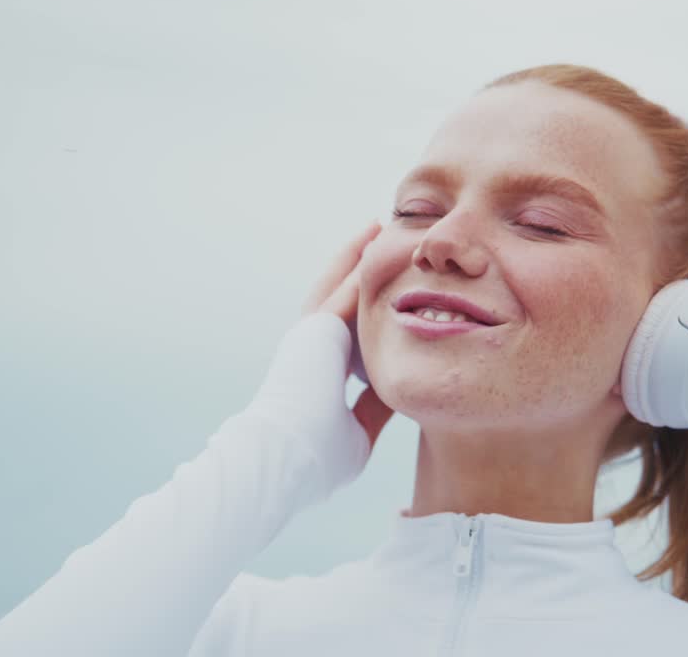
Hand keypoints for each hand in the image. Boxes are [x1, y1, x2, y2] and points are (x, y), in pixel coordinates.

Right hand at [301, 223, 393, 449]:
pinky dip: (358, 265)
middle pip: (339, 298)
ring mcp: (308, 337)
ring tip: (376, 227)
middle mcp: (311, 347)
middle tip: (380, 240)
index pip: (349, 332)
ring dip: (356, 256)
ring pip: (336, 285)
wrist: (285, 460)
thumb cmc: (315, 459)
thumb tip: (402, 391)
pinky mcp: (313, 331)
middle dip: (359, 271)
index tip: (389, 293)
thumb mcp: (359, 430)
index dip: (367, 311)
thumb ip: (377, 406)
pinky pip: (341, 291)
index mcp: (319, 371)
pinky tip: (375, 240)